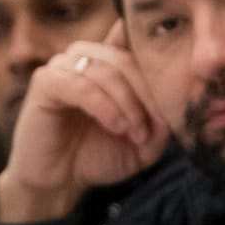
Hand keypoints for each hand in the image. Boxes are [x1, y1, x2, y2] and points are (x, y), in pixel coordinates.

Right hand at [0, 22, 169, 222]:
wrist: (58, 182)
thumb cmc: (97, 157)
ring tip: (135, 132)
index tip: (179, 94)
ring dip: (128, 103)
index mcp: (110, 63)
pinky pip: (81, 84)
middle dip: (147, 94)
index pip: (136, 41)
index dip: (160, 64)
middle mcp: (86, 58)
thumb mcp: (142, 144)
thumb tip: (177, 101)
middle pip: (126, 58)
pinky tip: (116, 126)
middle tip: (155, 125)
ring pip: (106, 70)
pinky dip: (104, 106)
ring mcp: (63, 66)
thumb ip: (161, 121)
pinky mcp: (46, 82)